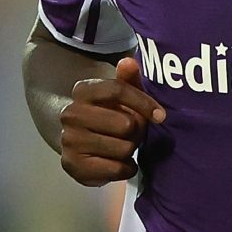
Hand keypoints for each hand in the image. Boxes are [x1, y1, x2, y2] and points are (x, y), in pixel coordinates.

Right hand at [60, 57, 165, 186]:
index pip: (117, 90)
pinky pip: (117, 169)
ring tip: (124, 146)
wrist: (77, 140)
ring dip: (131, 150)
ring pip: (124, 148)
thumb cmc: (107, 112)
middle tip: (134, 133)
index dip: (143, 102)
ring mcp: (70, 140)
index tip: (161, 116)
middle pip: (125, 124)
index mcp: (83, 90)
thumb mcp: (118, 94)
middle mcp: (71, 114)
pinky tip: (120, 163)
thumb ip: (127, 78)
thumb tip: (128, 62)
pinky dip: (125, 168)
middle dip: (137, 131)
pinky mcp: (73, 166)